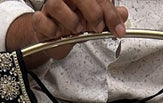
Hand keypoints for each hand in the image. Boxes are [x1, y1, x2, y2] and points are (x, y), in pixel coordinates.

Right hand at [11, 1, 127, 61]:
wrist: (53, 38)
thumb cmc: (73, 25)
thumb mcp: (94, 22)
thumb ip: (108, 17)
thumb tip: (123, 14)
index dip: (109, 13)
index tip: (118, 29)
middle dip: (92, 12)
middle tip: (98, 27)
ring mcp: (50, 8)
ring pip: (56, 4)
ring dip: (71, 20)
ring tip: (77, 30)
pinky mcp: (39, 21)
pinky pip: (42, 22)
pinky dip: (52, 30)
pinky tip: (59, 35)